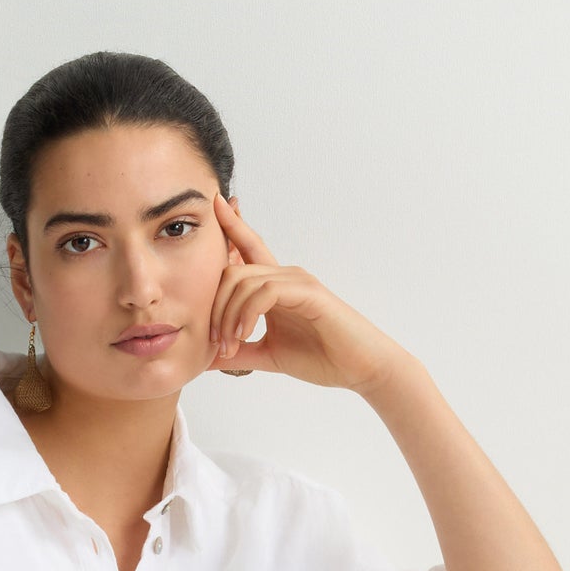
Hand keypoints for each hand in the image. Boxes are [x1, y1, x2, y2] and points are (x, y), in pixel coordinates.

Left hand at [208, 191, 406, 394]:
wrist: (362, 368)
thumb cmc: (323, 358)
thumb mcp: (269, 355)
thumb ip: (240, 351)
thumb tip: (207, 357)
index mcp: (276, 286)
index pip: (248, 248)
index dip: (231, 224)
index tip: (213, 202)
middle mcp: (285, 276)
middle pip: (232, 272)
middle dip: (214, 308)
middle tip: (217, 344)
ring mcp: (297, 281)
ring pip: (243, 282)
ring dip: (228, 317)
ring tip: (231, 347)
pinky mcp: (308, 292)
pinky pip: (265, 293)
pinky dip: (247, 314)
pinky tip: (244, 336)